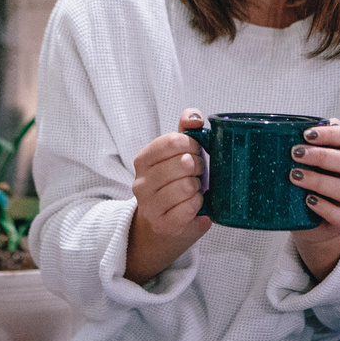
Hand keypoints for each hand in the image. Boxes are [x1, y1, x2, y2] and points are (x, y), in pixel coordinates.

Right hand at [126, 108, 211, 283]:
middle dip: (198, 166)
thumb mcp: (178, 155)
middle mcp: (141, 183)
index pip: (172, 141)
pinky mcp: (163, 225)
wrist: (165, 224)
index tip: (196, 150)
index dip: (191, 143)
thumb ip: (185, 131)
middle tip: (198, 172)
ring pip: (186, 186)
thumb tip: (193, 116)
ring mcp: (150, 206)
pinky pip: (190, 207)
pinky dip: (198, 204)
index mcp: (143, 160)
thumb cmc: (175, 183)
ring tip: (195, 189)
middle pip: (182, 163)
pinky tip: (195, 203)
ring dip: (198, 186)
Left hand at [289, 118, 339, 280]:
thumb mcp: (304, 165)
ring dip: (318, 180)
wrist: (310, 223)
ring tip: (294, 177)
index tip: (307, 134)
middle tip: (295, 153)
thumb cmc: (306, 187)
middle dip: (321, 155)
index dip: (332, 133)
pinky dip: (324, 207)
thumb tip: (263, 135)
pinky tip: (308, 201)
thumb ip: (297, 149)